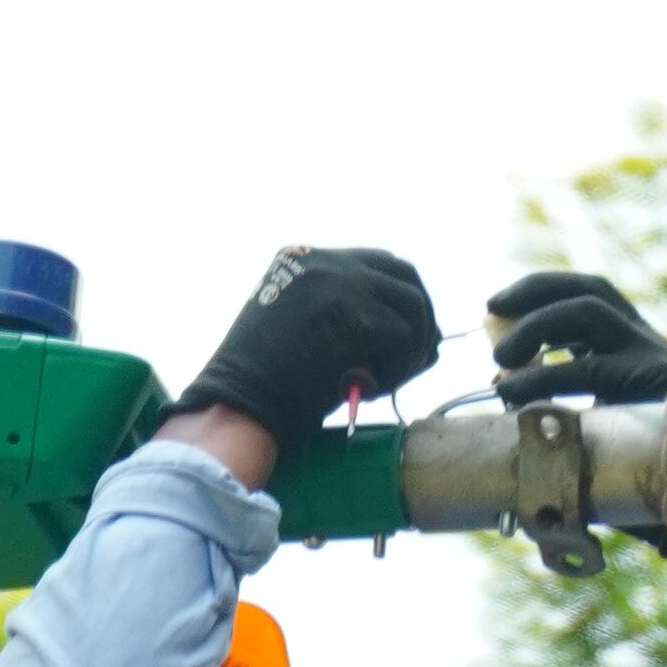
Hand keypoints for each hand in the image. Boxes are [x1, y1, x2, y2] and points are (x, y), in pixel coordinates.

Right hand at [173, 247, 440, 434]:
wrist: (237, 408)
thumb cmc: (267, 388)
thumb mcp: (311, 336)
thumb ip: (358, 325)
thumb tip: (429, 342)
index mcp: (304, 258)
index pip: (376, 266)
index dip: (400, 304)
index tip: (409, 341)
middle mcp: (322, 258)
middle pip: (402, 271)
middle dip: (420, 316)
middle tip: (421, 357)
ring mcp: (335, 276)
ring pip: (411, 304)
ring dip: (411, 349)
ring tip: (385, 382)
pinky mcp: (349, 306)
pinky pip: (402, 337)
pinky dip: (398, 369)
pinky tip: (371, 389)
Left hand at [481, 270, 666, 407]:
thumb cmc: (624, 463)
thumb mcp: (587, 413)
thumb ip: (554, 388)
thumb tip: (500, 374)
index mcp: (633, 344)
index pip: (590, 294)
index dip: (541, 290)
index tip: (497, 303)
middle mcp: (648, 341)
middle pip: (592, 291)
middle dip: (535, 293)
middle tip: (491, 308)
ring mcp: (655, 356)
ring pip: (590, 313)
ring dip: (536, 326)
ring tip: (500, 358)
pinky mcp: (656, 380)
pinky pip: (589, 369)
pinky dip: (542, 376)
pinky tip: (511, 390)